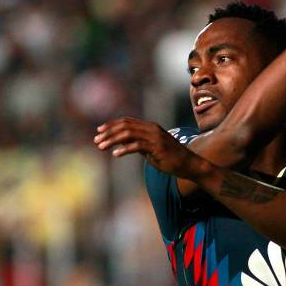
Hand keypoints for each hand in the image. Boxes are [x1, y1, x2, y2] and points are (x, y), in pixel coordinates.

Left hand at [94, 117, 208, 179]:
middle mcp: (152, 129)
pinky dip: (124, 149)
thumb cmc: (170, 158)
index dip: (111, 125)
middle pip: (125, 126)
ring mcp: (155, 137)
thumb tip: (123, 143)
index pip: (127, 121)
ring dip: (112, 140)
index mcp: (150, 127)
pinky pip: (137, 145)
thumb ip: (139, 143)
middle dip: (108, 132)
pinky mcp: (157, 147)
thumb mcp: (151, 149)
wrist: (189, 164)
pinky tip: (116, 154)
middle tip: (96, 141)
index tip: (99, 131)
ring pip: (128, 134)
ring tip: (101, 147)